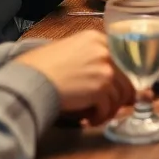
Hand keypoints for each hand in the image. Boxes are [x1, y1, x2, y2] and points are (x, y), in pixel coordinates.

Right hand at [15, 32, 133, 125]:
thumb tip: (106, 76)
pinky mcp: (101, 88)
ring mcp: (105, 69)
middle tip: (110, 107)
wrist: (31, 78)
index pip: (124, 59)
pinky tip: (89, 120)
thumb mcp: (71, 50)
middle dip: (119, 97)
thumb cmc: (42, 66)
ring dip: (109, 109)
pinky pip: (108, 108)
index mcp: (97, 38)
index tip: (120, 89)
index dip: (123, 77)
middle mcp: (105, 51)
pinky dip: (100, 117)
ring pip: (120, 95)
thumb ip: (91, 57)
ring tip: (96, 116)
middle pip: (126, 78)